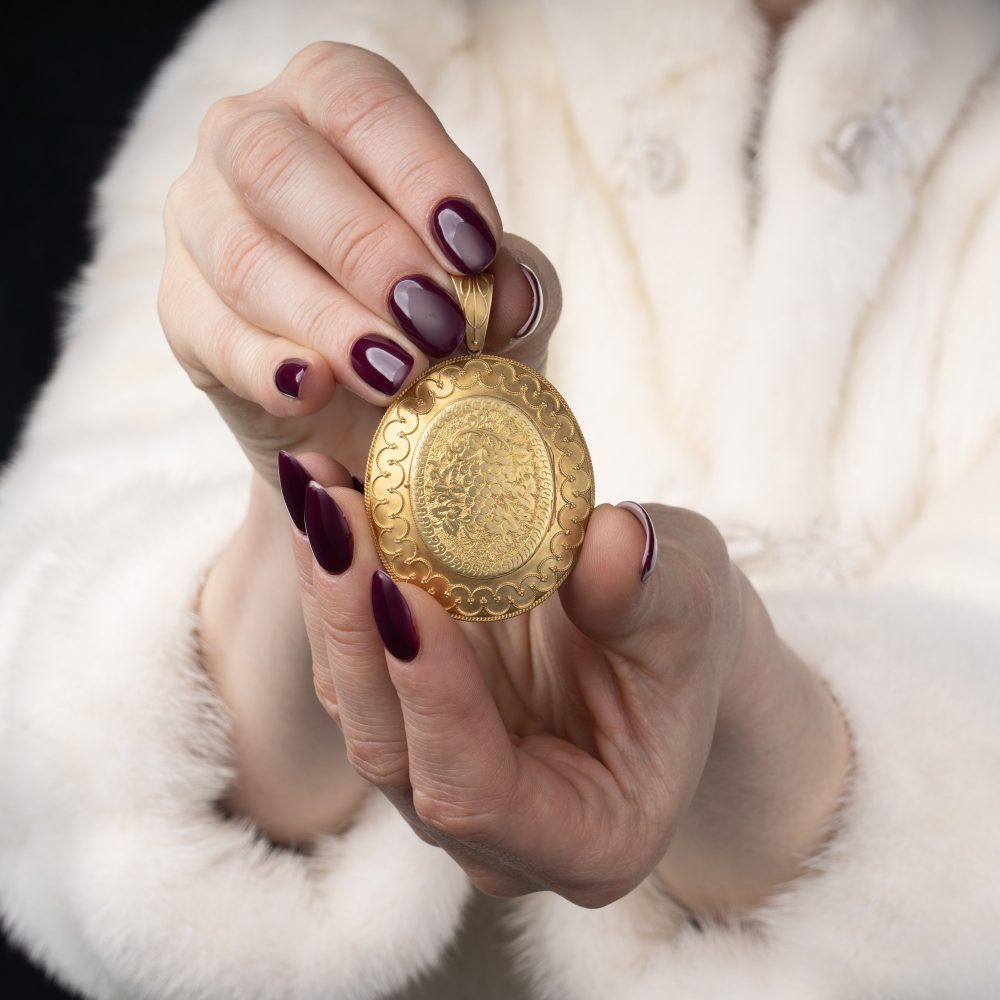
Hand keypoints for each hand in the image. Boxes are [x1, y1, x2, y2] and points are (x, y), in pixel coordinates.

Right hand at [157, 40, 551, 484]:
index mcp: (333, 104)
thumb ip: (514, 284)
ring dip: (329, 319)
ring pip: (246, 258)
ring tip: (397, 373)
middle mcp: (250, 141)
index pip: (362, 105)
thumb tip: (510, 295)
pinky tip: (313, 390)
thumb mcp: (491, 298)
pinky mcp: (183, 311)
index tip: (473, 251)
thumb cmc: (433, 326)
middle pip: (281, 166)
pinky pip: (213, 335)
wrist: (370, 414)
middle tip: (437, 325)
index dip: (420, 173)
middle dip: (368, 250)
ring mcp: (203, 223)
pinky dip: (267, 367)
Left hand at [288, 456, 852, 914]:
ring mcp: (445, 779)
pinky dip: (333, 584)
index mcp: (588, 837)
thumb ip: (650, 593)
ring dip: (327, 596)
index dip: (431, 697)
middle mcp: (498, 832)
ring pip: (355, 704)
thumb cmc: (688, 634)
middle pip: (393, 752)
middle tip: (334, 515)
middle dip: (354, 629)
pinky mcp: (411, 722)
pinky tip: (322, 505)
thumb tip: (609, 544)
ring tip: (316, 492)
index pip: (477, 792)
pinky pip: (353, 661)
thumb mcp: (691, 604)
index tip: (401, 588)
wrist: (661, 629)